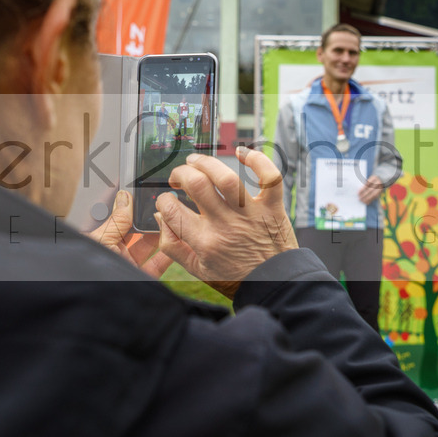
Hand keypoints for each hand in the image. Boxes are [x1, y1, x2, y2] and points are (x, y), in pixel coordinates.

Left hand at [88, 190, 171, 278]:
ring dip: (162, 232)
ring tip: (172, 219)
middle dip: (150, 217)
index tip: (145, 193)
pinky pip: (159, 263)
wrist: (95, 302)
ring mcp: (130, 264)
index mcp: (102, 239)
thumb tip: (126, 197)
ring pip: (151, 244)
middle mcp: (116, 251)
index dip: (132, 205)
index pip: (120, 217)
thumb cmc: (89, 269)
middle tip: (164, 205)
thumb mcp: (102, 240)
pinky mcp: (143, 277)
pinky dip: (170, 252)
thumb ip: (117, 220)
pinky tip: (178, 241)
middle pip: (138, 230)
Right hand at [155, 147, 297, 298]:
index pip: (173, 210)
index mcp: (205, 241)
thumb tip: (162, 218)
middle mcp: (227, 224)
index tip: (167, 199)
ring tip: (197, 162)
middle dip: (181, 174)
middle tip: (179, 177)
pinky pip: (269, 177)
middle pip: (197, 185)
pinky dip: (257, 160)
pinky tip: (242, 153)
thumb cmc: (237, 277)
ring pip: (227, 177)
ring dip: (208, 163)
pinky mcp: (272, 207)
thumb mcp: (198, 269)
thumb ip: (174, 245)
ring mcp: (251, 214)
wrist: (275, 284)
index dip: (164, 200)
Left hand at [358, 175, 384, 204]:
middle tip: (359, 198)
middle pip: (370, 190)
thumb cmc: (372, 180)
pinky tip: (367, 202)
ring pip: (373, 194)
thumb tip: (359, 191)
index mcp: (374, 178)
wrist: (381, 179)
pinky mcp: (381, 192)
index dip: (362, 189)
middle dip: (364, 195)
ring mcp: (381, 187)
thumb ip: (364, 183)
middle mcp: (378, 182)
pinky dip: (371, 200)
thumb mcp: (368, 178)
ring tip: (362, 201)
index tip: (358, 193)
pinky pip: (375, 197)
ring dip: (367, 198)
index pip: (367, 184)